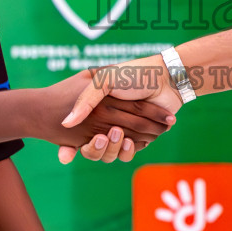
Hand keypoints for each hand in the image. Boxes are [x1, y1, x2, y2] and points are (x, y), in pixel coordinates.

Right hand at [60, 56, 184, 164]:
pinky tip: (130, 141)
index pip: (76, 136)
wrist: (165, 79)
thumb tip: (66, 125)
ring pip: (110, 155)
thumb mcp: (103, 81)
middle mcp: (105, 124)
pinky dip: (128, 150)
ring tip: (120, 136)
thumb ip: (85, 101)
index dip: (70, 146)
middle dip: (97, 149)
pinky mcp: (139, 139)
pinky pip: (128, 153)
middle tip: (103, 138)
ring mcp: (123, 132)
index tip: (76, 147)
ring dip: (113, 149)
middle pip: (94, 150)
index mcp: (94, 112)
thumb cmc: (132, 76)